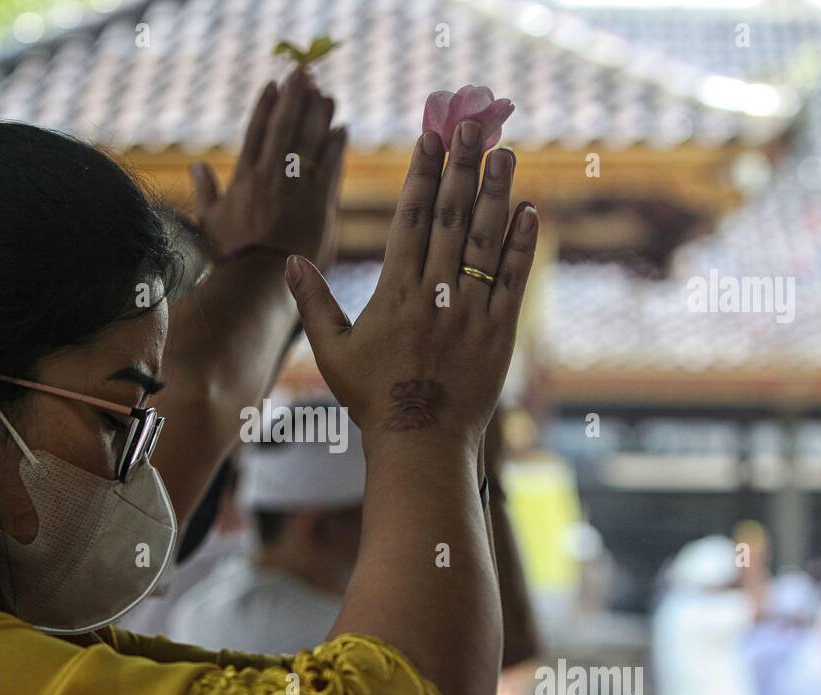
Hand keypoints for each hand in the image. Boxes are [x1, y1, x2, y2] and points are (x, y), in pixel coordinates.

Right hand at [190, 70, 345, 267]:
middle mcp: (271, 176)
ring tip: (326, 95)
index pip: (256, 131)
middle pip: (286, 126)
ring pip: (310, 141)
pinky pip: (331, 166)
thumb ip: (205, 191)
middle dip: (295, 97)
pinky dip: (336, 146)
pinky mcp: (320, 203)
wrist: (258, 278)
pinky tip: (342, 130)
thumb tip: (196, 167)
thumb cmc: (231, 255)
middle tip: (305, 73)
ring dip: (319, 114)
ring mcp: (297, 187)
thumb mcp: (209, 221)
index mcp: (245, 177)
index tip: (273, 85)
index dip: (265, 106)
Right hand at [285, 121, 537, 449]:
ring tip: (504, 153)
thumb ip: (313, 302)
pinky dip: (522, 246)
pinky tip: (529, 212)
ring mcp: (470, 311)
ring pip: (486, 241)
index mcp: (395, 293)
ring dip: (496, 193)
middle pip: (452, 218)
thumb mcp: (331, 351)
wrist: (420, 441)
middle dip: (462, 168)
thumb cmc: (372, 398)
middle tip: (472, 127)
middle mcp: (435, 294)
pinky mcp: (499, 331)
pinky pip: (514, 280)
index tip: (430, 140)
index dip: (422, 176)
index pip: (411, 220)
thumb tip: (290, 261)